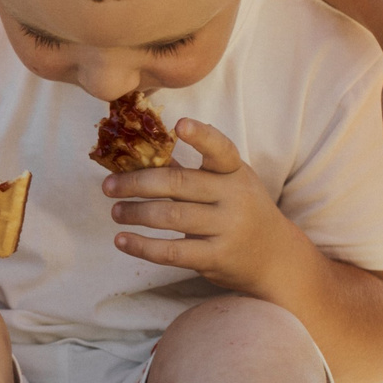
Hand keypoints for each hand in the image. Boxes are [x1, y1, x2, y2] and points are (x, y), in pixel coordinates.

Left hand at [103, 119, 313, 298]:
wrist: (274, 258)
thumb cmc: (241, 211)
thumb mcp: (227, 184)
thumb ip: (189, 170)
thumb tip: (139, 153)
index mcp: (235, 171)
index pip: (221, 149)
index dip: (201, 136)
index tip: (180, 124)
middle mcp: (235, 197)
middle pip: (178, 184)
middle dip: (136, 183)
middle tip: (108, 186)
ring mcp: (227, 228)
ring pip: (170, 217)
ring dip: (135, 213)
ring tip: (115, 211)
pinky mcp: (217, 257)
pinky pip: (172, 252)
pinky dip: (142, 246)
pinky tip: (122, 241)